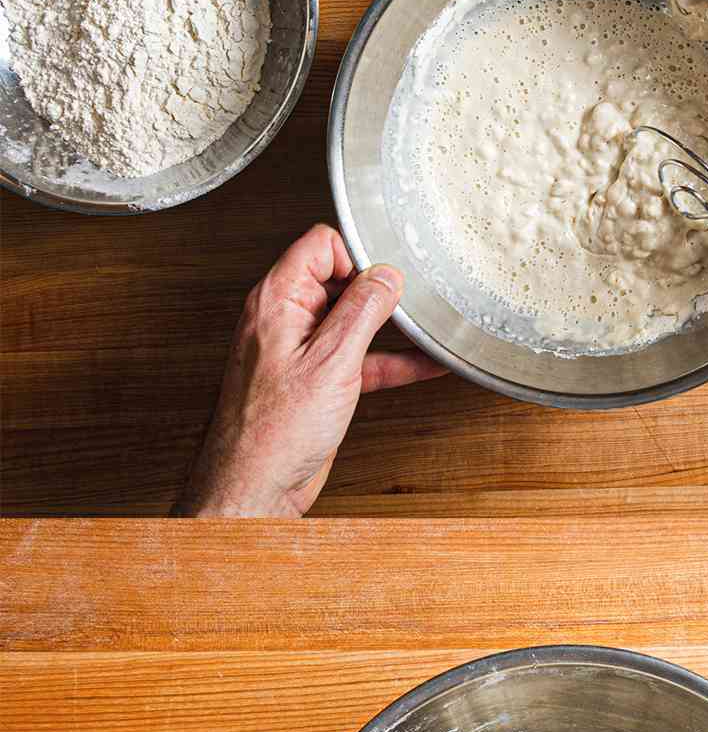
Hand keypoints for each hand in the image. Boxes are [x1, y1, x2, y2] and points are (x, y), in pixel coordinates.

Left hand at [174, 225, 444, 515]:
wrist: (257, 486)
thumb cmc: (275, 430)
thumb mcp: (331, 360)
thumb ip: (361, 311)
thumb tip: (384, 275)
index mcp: (277, 301)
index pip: (320, 245)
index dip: (357, 258)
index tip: (385, 281)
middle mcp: (286, 320)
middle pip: (340, 280)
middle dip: (378, 292)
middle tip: (410, 306)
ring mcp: (301, 351)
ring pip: (353, 322)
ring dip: (389, 328)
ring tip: (427, 330)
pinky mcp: (316, 381)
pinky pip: (359, 359)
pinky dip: (389, 361)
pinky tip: (424, 365)